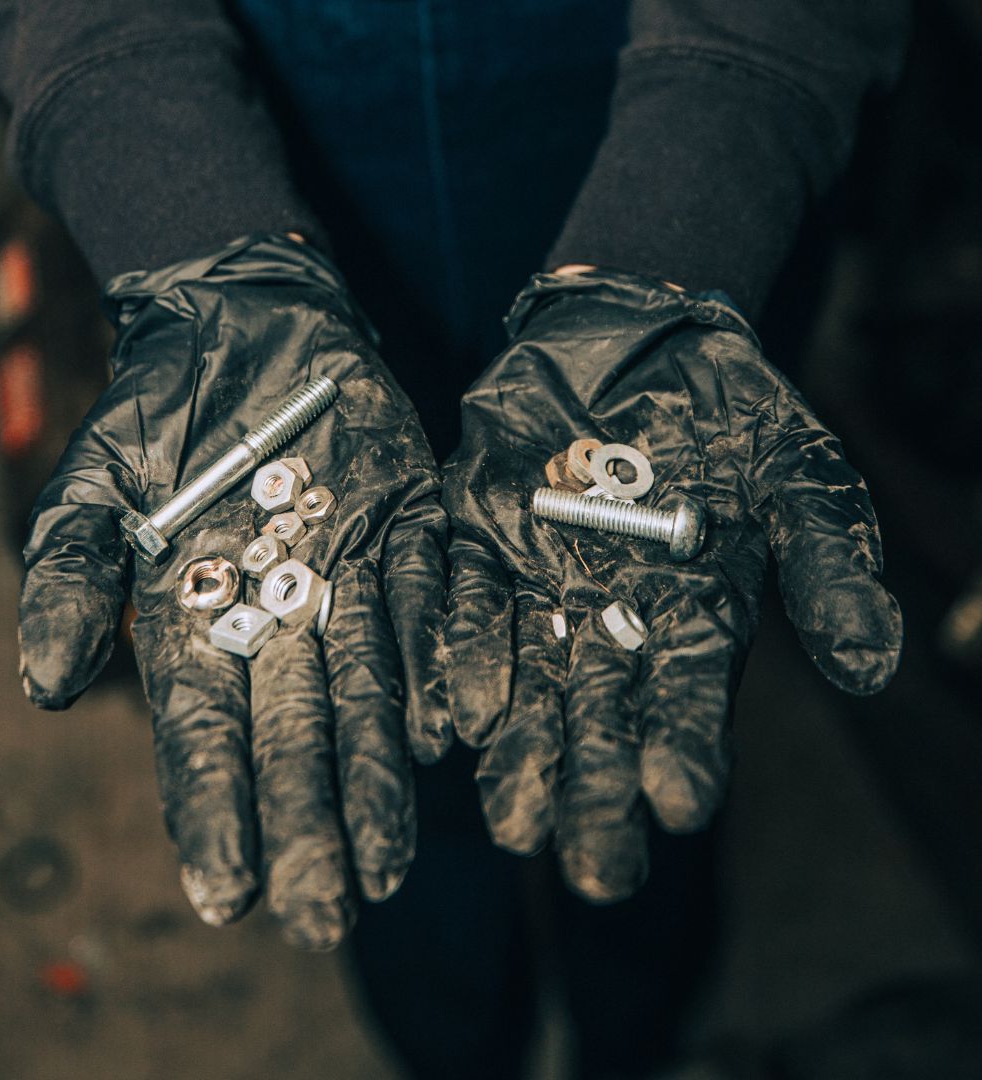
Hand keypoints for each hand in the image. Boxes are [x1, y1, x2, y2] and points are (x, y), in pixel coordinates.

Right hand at [18, 235, 448, 946]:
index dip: (214, 812)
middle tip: (328, 912)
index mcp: (202, 626)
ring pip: (370, 693)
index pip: (205, 737)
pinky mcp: (413, 536)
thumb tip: (47, 690)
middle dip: (309, 822)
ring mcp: (352, 584)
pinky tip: (444, 730)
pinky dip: (438, 663)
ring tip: (388, 860)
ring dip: (379, 776)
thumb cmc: (158, 408)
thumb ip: (69, 580)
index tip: (226, 893)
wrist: (246, 328)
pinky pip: (429, 606)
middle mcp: (283, 624)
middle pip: (296, 737)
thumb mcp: (93, 487)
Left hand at [442, 270, 901, 901]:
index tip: (679, 808)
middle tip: (586, 869)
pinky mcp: (476, 539)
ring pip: (524, 680)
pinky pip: (459, 603)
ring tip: (511, 820)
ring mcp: (537, 584)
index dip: (686, 750)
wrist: (639, 338)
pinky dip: (455, 655)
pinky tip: (449, 720)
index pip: (689, 700)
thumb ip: (829, 564)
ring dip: (517, 749)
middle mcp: (610, 620)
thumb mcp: (799, 476)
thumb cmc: (732, 412)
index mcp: (689, 618)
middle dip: (594, 786)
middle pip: (599, 716)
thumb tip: (870, 667)